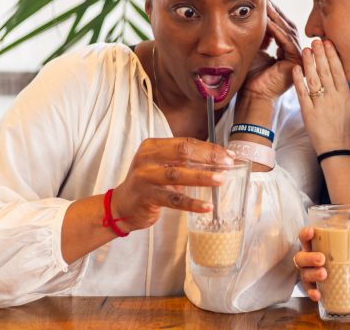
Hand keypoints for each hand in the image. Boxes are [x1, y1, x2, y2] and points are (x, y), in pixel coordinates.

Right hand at [111, 138, 234, 231]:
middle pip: (182, 152)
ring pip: (177, 174)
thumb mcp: (162, 165)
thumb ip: (183, 161)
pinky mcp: (146, 197)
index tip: (228, 155)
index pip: (185, 143)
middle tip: (228, 164)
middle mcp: (147, 158)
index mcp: (153, 146)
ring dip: (201, 177)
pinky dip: (191, 203)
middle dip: (208, 157)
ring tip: (220, 180)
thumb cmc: (148, 183)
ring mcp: (145, 177)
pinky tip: (206, 206)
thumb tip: (219, 160)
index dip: (209, 148)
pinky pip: (173, 200)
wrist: (122, 206)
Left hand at [240, 1, 302, 100]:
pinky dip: (276, 30)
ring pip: (288, 32)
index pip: (283, 28)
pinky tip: (267, 21)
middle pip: (288, 28)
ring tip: (266, 6)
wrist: (252, 95)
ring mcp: (299, 58)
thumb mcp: (256, 49)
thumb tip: (264, 18)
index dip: (274, 14)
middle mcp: (296, 54)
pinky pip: (286, 41)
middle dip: (276, 12)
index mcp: (288, 52)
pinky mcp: (297, 62)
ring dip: (275, 18)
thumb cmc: (252, 76)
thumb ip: (262, 35)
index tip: (265, 1)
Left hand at [292, 39, 349, 151]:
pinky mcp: (308, 112)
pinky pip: (302, 93)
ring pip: (313, 80)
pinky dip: (298, 80)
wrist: (335, 148)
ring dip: (309, 63)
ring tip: (305, 49)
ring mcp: (319, 104)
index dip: (333, 56)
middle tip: (316, 40)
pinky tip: (295, 68)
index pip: (338, 71)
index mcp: (345, 95)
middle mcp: (332, 97)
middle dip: (320, 54)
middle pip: (325, 72)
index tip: (328, 43)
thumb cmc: (348, 129)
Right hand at [294, 227, 349, 301]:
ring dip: (312, 273)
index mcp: (315, 245)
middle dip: (310, 257)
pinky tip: (318, 295)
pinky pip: (308, 289)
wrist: (338, 274)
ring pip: (303, 272)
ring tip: (324, 274)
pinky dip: (311, 292)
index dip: (305, 233)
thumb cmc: (341, 255)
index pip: (305, 236)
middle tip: (322, 259)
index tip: (311, 231)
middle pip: (301, 256)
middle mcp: (308, 258)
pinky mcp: (311, 286)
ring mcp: (308, 272)